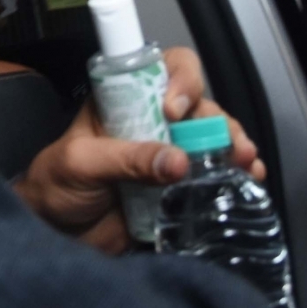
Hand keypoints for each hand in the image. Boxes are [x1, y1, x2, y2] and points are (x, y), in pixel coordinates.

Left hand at [14, 46, 264, 254]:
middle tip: (229, 143)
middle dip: (218, 121)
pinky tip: (250, 179)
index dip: (180, 81)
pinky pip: (213, 175)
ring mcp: (168, 155)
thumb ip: (125, 159)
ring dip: (234, 146)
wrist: (56, 237)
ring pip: (212, 138)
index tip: (175, 110)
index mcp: (124, 100)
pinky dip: (234, 174)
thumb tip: (177, 162)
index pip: (163, 70)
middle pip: (199, 105)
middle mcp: (152, 121)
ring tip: (247, 162)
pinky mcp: (178, 188)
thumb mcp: (80, 163)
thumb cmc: (56, 186)